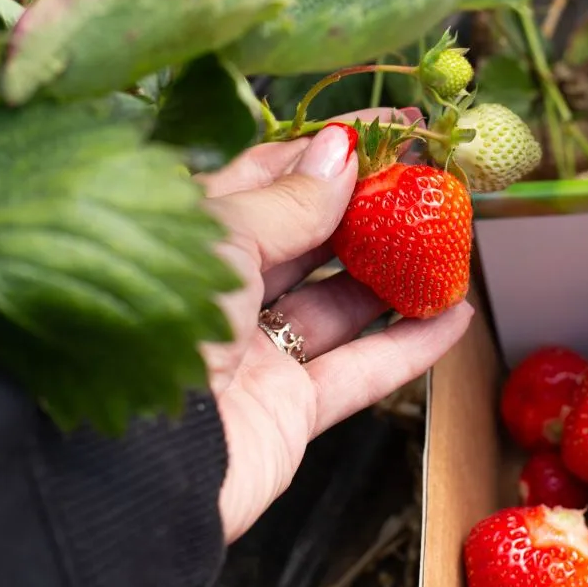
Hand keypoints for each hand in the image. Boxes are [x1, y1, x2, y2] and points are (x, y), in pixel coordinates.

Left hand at [196, 108, 474, 542]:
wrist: (133, 459)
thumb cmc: (158, 322)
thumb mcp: (223, 237)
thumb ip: (291, 200)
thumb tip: (342, 151)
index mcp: (191, 239)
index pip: (268, 177)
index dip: (329, 150)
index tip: (389, 127)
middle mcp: (222, 293)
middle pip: (310, 239)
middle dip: (369, 208)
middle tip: (428, 178)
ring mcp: (257, 354)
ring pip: (339, 304)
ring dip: (396, 276)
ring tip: (447, 240)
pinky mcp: (289, 411)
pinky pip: (361, 371)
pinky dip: (410, 346)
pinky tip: (455, 316)